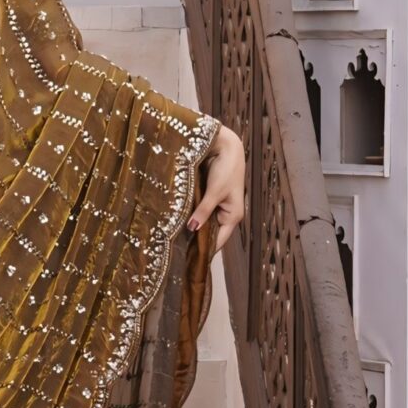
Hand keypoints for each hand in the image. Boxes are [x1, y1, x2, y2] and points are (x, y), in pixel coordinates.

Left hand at [188, 124, 244, 251]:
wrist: (225, 146)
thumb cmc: (225, 169)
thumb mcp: (214, 192)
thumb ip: (203, 211)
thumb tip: (192, 229)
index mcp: (233, 216)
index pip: (219, 240)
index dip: (206, 250)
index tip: (190, 260)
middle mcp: (227, 213)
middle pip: (211, 232)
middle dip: (196, 238)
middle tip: (176, 251)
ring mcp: (218, 205)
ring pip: (204, 221)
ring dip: (193, 225)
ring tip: (174, 239)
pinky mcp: (210, 196)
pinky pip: (201, 210)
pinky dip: (192, 214)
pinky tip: (178, 220)